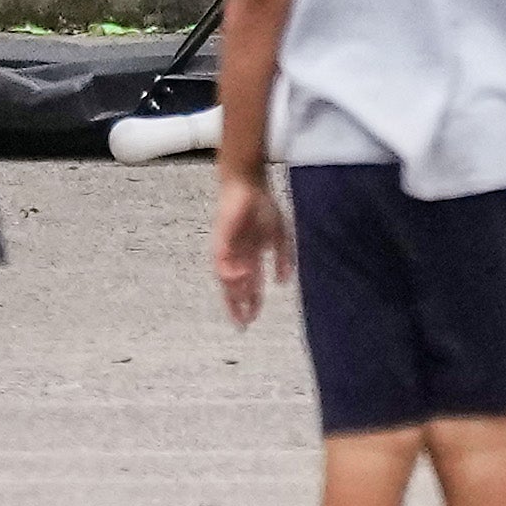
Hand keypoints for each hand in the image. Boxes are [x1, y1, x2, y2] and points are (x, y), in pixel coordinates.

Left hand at [212, 169, 285, 327]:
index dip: (249, 303)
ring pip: (226, 275)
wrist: (248, 181)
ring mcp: (227, 246)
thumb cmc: (261, 204)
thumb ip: (283, 258)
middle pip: (234, 286)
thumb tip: (284, 282)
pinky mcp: (222, 235)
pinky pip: (222, 257)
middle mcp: (236, 255)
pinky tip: (239, 276)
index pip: (247, 286)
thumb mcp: (278, 235)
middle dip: (237, 305)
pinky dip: (230, 268)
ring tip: (241, 303)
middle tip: (242, 324)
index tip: (250, 321)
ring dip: (234, 289)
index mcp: (248, 256)